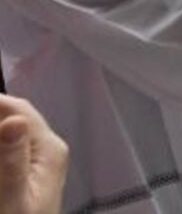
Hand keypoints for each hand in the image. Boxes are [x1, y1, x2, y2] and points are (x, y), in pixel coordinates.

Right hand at [0, 95, 67, 213]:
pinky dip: (1, 152)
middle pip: (8, 121)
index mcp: (49, 149)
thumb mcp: (11, 199)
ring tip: (0, 180)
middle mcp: (44, 151)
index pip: (16, 108)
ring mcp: (33, 164)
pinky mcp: (21, 177)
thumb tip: (15, 121)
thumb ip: (10, 160)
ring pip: (5, 140)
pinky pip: (8, 156)